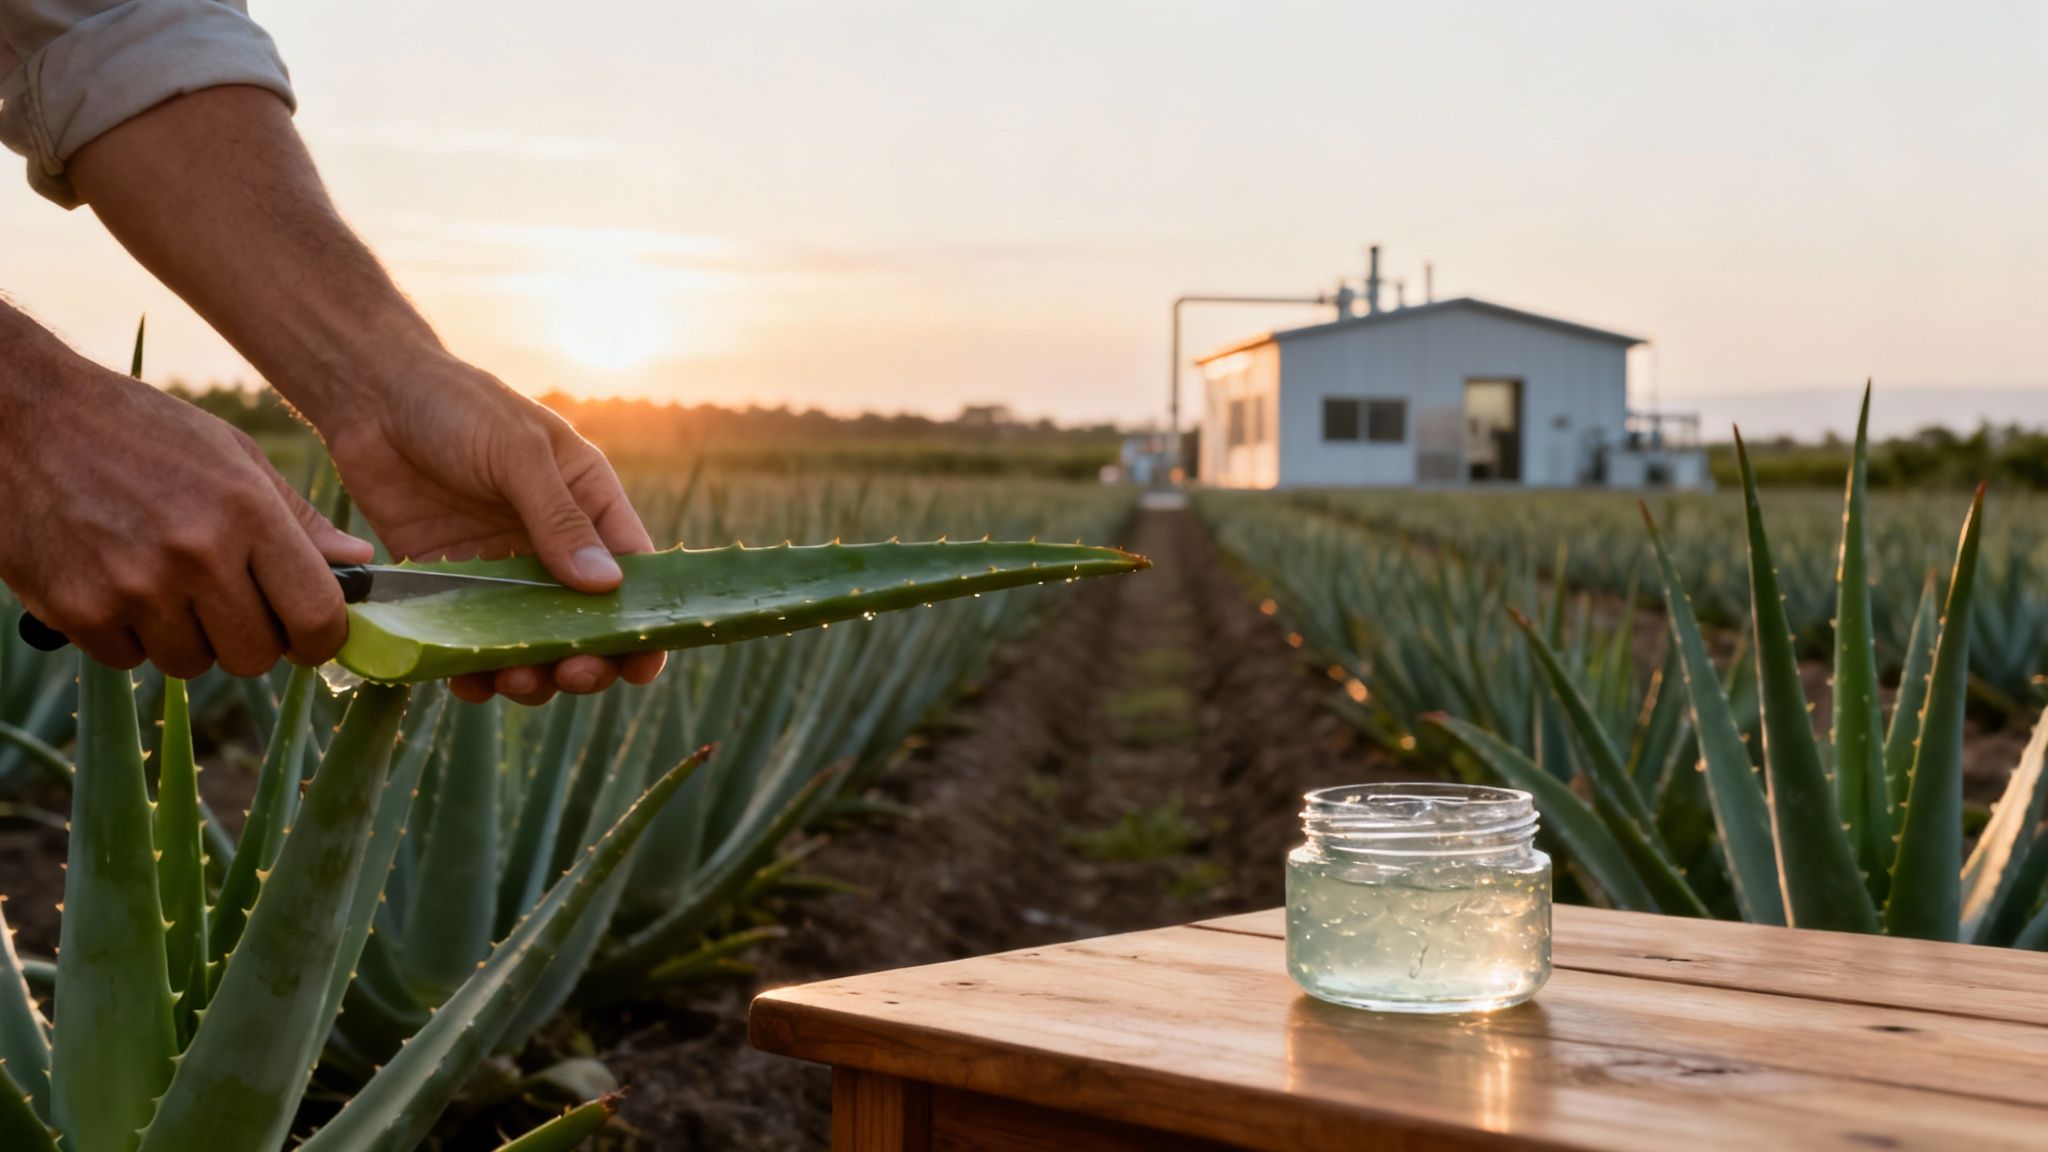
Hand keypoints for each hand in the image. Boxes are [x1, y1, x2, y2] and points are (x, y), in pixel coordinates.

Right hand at [0, 358, 371, 675]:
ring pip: (192, 664)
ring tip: (166, 582)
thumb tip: (359, 563)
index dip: (322, 638)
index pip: (316, 614)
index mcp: (247, 512)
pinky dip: (130, 636)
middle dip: (252, 641)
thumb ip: (298, 519)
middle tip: (232, 606)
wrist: (23, 415)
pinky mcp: (77, 610)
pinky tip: (117, 582)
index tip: (312, 636)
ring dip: (188, 638)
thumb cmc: (140, 431)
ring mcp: (133, 587)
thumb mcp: (233, 455)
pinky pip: (129, 659)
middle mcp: (195, 554)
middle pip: (255, 656)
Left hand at [322, 352, 665, 704]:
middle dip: (585, 659)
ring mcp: (501, 569)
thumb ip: (557, 517)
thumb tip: (607, 585)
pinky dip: (471, 668)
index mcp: (589, 504)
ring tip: (514, 680)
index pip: (632, 574)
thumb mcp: (518, 453)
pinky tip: (467, 680)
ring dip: (531, 673)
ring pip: (529, 642)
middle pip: (584, 622)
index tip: (640, 666)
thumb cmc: (459, 406)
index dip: (641, 625)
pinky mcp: (449, 584)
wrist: (373, 396)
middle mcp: (551, 544)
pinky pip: (468, 640)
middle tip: (569, 673)